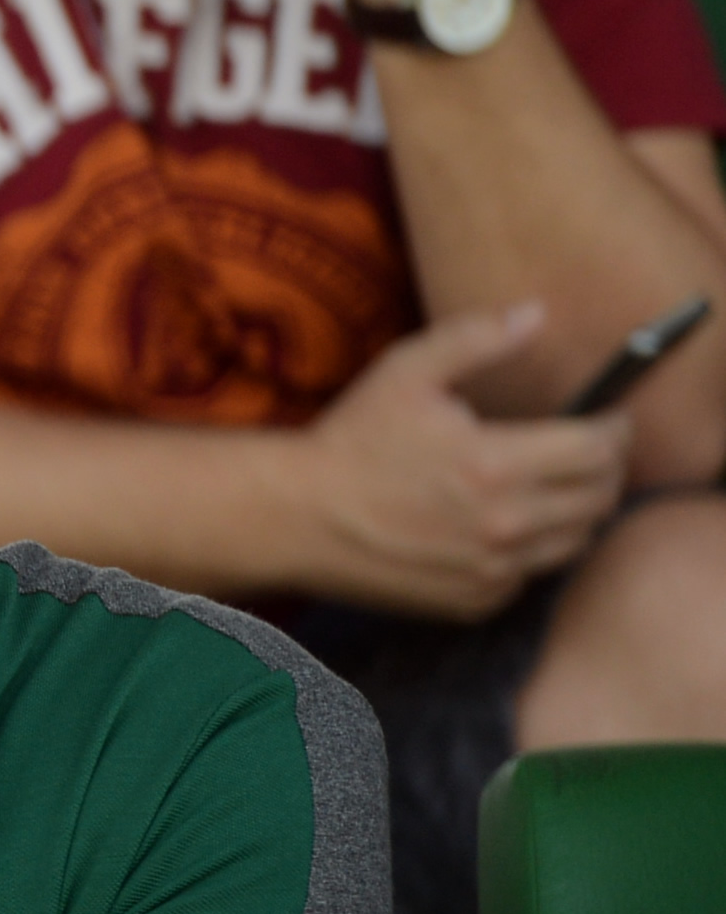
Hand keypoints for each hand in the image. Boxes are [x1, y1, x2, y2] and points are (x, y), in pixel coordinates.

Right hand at [295, 303, 629, 616]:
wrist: (295, 517)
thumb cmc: (350, 440)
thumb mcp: (406, 371)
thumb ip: (477, 338)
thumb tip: (537, 313)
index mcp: (495, 463)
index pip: (599, 449)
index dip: (616, 429)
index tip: (609, 418)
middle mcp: (502, 524)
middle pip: (600, 499)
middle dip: (606, 469)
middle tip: (589, 450)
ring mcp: (489, 569)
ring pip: (575, 542)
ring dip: (578, 511)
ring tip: (557, 487)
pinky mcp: (472, 600)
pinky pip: (531, 575)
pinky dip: (534, 550)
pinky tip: (507, 525)